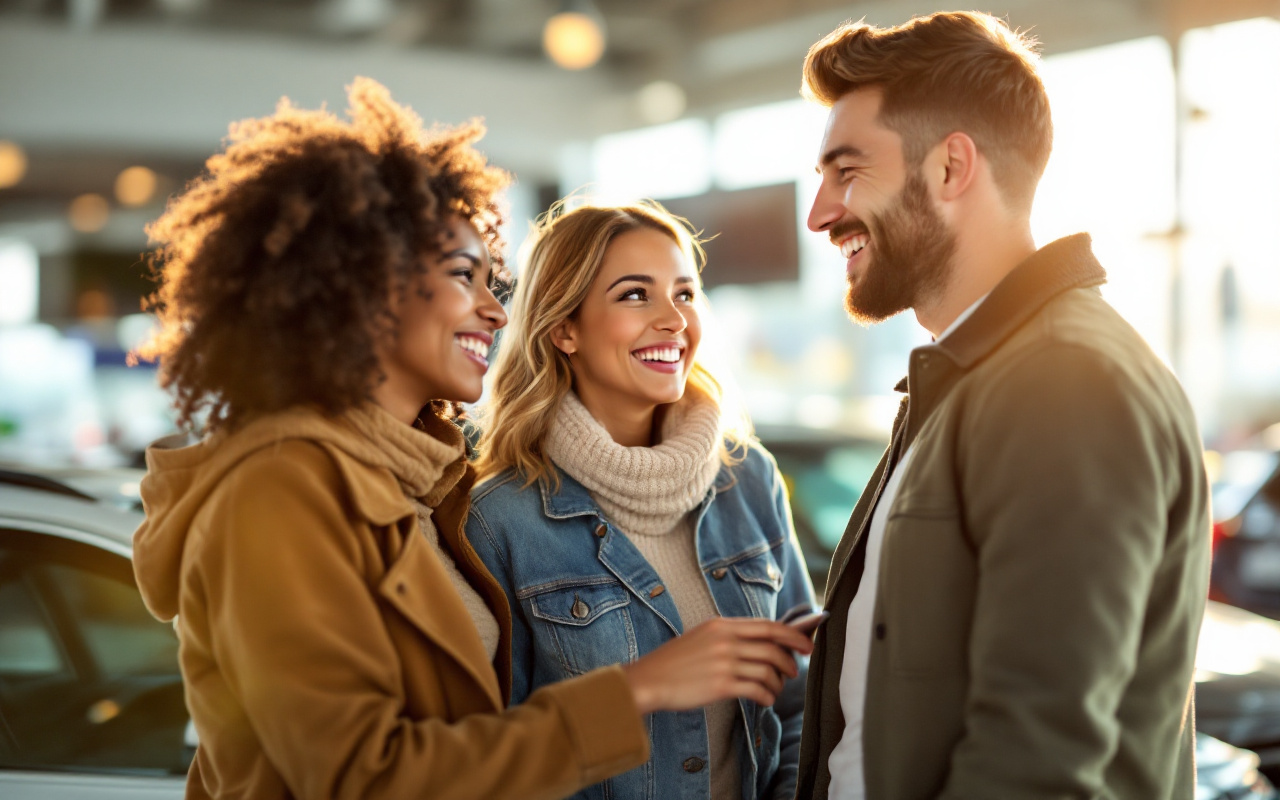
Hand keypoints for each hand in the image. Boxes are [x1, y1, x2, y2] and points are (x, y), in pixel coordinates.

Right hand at [620, 616, 813, 714]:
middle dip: (791, 660)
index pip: (768, 626)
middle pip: (773, 647)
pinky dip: (767, 696)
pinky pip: (757, 689)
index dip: (793, 635)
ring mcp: (723, 662)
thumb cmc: (676, 662)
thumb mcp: (703, 637)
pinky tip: (765, 700)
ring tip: (775, 690)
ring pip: (768, 670)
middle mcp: (725, 640)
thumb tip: (767, 642)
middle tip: (795, 671)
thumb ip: (731, 636)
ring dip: (778, 683)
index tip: (807, 643)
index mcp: (722, 625)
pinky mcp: (721, 685)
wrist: (648, 680)